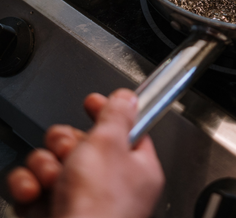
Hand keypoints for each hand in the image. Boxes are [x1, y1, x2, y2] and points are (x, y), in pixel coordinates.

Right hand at [7, 89, 164, 217]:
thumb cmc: (98, 208)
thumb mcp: (110, 144)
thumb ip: (117, 114)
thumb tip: (127, 98)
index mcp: (137, 168)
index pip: (126, 129)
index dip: (107, 112)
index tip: (91, 102)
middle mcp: (111, 186)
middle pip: (83, 144)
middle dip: (65, 144)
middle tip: (67, 151)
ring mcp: (81, 202)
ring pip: (54, 163)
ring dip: (45, 166)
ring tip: (51, 179)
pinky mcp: (53, 215)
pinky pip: (35, 187)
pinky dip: (29, 189)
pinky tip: (34, 194)